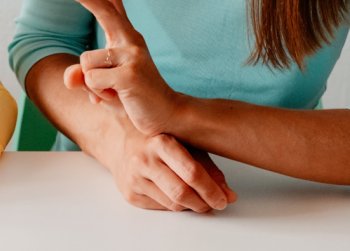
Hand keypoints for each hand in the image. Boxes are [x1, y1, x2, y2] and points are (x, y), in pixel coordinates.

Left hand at [63, 0, 184, 136]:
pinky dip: (98, 95)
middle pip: (104, 10)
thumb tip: (68, 78)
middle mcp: (130, 39)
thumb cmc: (134, 97)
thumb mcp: (102, 85)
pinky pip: (92, 81)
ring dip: (93, 84)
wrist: (167, 117)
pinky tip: (120, 98)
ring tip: (115, 93)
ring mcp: (133, 55)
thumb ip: (83, 78)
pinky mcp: (131, 74)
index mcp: (124, 36)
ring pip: (86, 63)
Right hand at [99, 114, 235, 211]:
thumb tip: (229, 195)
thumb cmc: (157, 141)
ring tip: (198, 198)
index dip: (211, 190)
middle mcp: (144, 159)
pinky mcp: (129, 194)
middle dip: (203, 203)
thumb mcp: (185, 145)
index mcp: (160, 142)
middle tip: (215, 204)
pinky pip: (161, 207)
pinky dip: (174, 205)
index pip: (191, 173)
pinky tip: (176, 195)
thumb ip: (208, 169)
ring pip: (172, 204)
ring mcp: (134, 178)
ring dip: (191, 206)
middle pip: (180, 192)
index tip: (223, 199)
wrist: (121, 140)